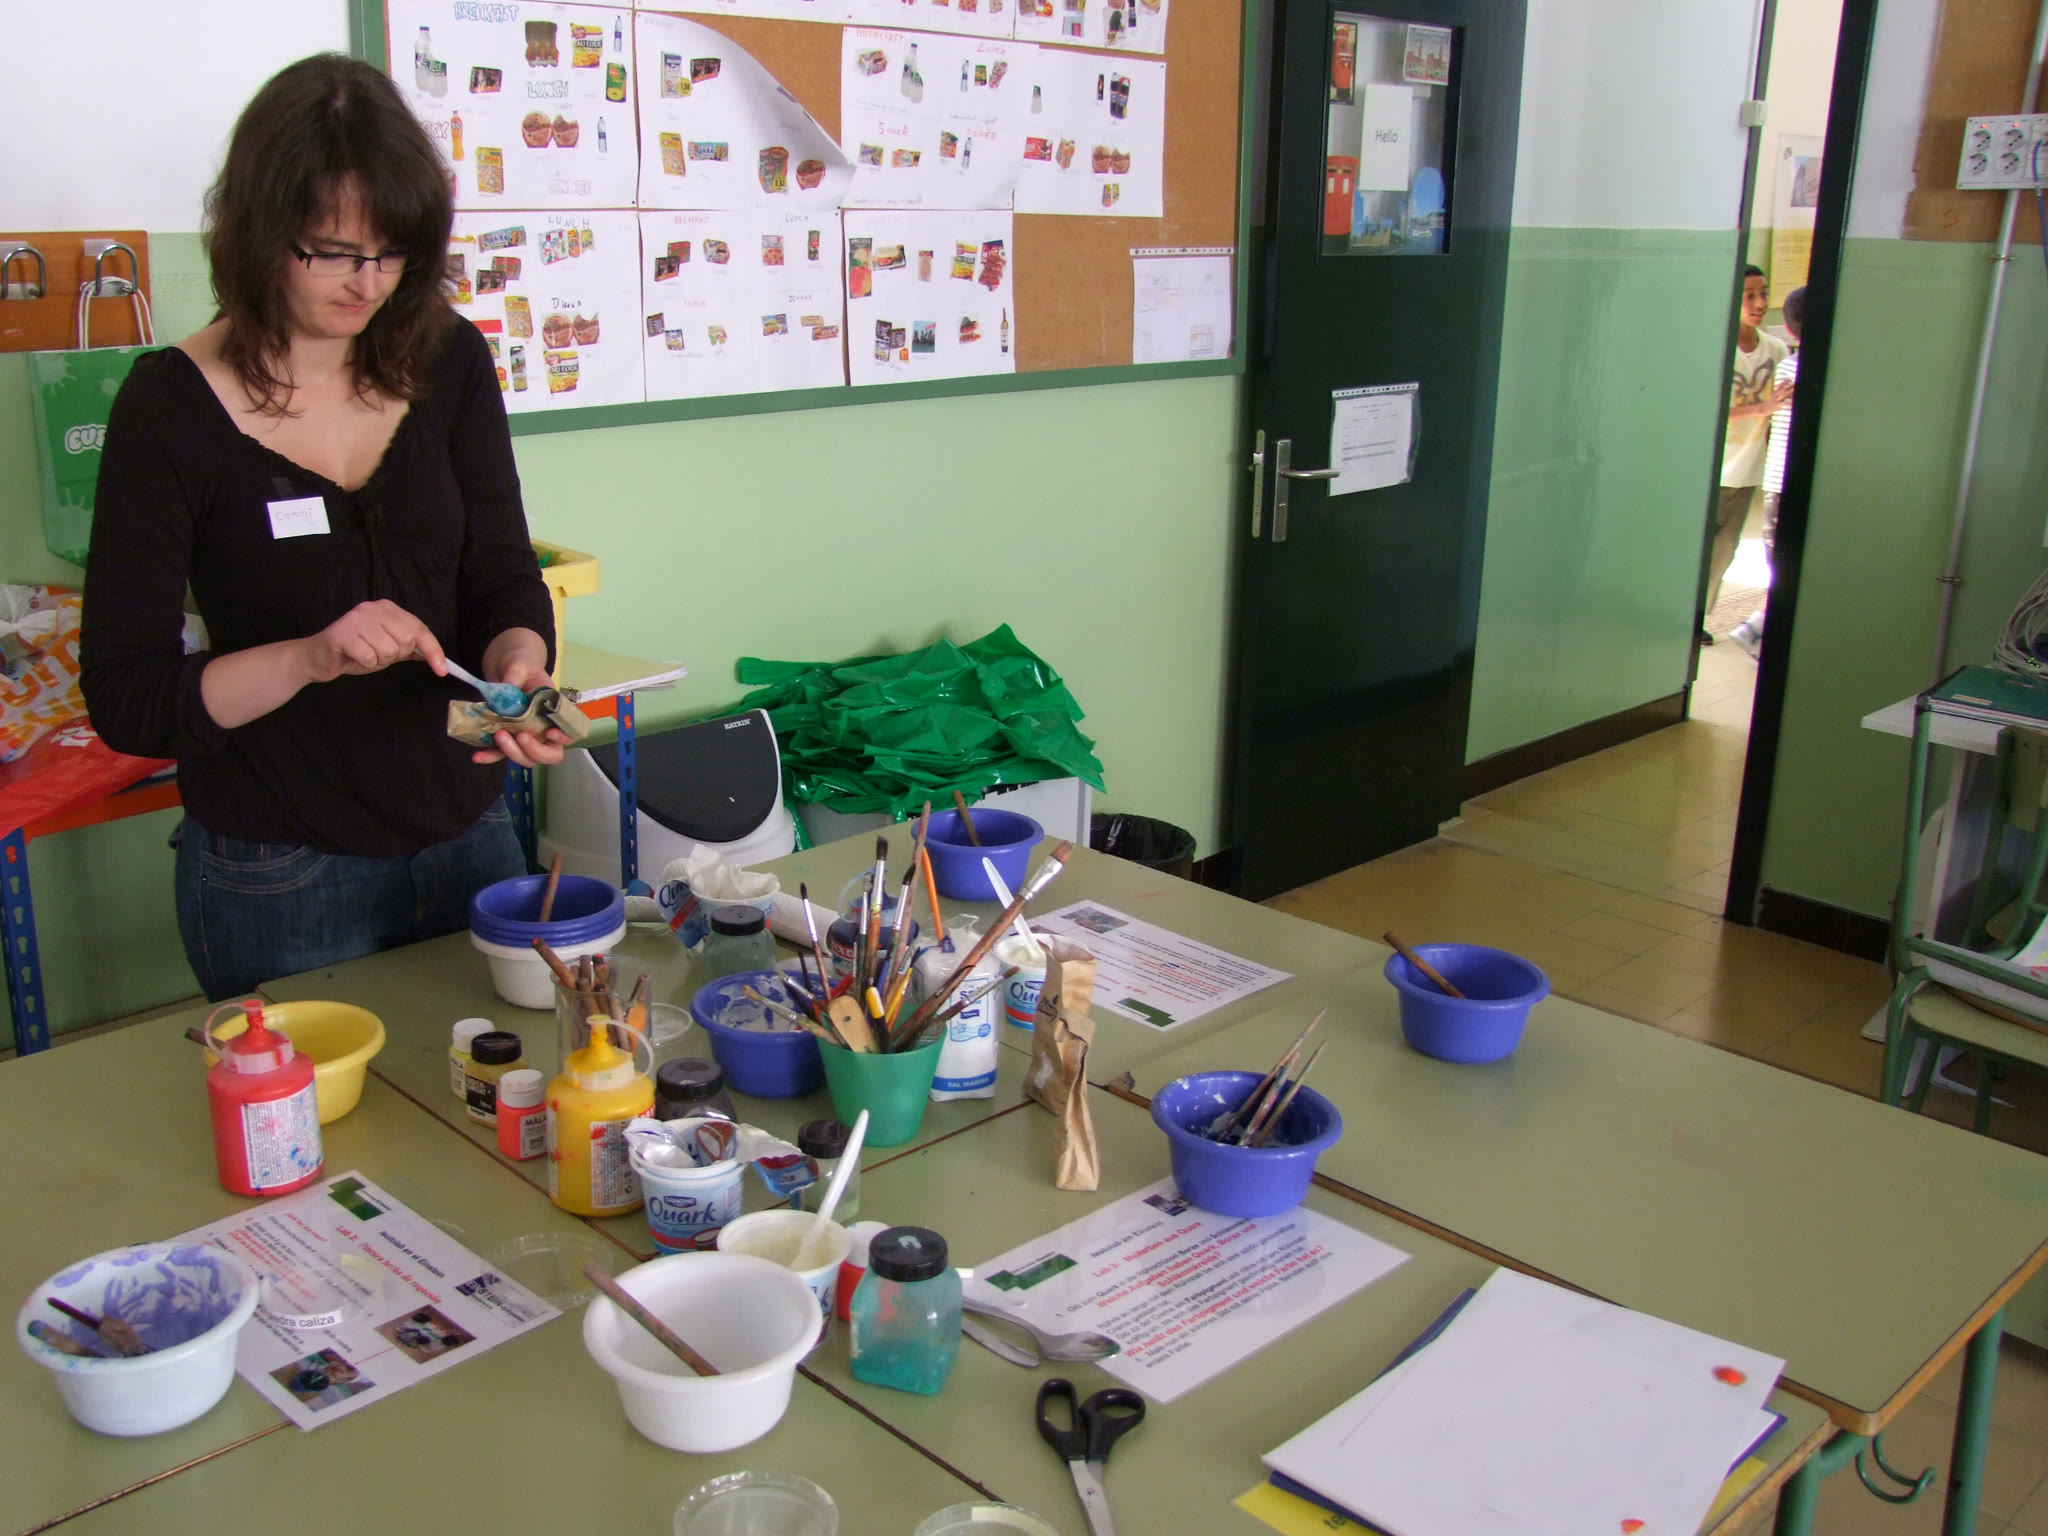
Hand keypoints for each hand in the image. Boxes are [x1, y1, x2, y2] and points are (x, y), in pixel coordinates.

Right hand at [300, 601, 445, 684]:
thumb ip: (409, 649)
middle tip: (377, 654)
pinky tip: (353, 657)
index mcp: (388, 609)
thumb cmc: (354, 652)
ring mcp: (357, 618)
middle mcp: (374, 608)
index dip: (433, 650)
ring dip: (378, 660)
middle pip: (407, 640)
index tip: (442, 670)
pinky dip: (364, 663)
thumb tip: (437, 657)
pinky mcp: (343, 633)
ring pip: (388, 650)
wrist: (318, 658)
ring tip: (363, 654)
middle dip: (396, 655)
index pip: (420, 629)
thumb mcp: (387, 649)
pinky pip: (369, 657)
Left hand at [470, 629, 568, 767]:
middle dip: (535, 751)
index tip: (550, 733)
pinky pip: (501, 754)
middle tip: (520, 737)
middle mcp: (544, 729)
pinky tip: (477, 756)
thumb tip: (509, 686)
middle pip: (549, 754)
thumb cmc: (522, 664)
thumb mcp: (522, 664)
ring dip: (513, 753)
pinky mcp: (507, 739)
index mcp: (555, 712)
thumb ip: (517, 673)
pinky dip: (490, 756)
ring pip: (526, 758)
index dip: (563, 739)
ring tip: (498, 736)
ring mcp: (526, 736)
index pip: (569, 733)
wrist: (506, 667)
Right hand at [1768, 381, 1794, 411]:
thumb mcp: (1771, 394)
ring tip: (1795, 390)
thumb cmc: (1769, 402)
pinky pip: (1784, 403)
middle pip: (1783, 389)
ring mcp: (1776, 400)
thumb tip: (1773, 381)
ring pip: (1784, 394)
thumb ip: (1773, 388)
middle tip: (1795, 384)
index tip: (1789, 379)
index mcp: (1775, 392)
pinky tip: (1792, 402)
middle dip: (1790, 386)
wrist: (1762, 409)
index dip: (1784, 382)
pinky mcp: (1777, 405)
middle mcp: (1776, 395)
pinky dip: (1788, 403)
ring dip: (1790, 392)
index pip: (1780, 385)